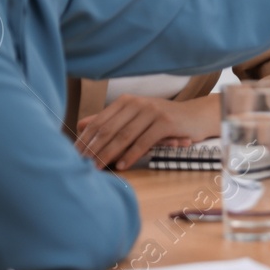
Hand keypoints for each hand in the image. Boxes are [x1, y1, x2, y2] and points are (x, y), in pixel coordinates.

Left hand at [75, 93, 219, 170]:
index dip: (85, 140)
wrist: (195, 117)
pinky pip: (143, 141)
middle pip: (108, 129)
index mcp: (125, 101)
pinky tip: (122, 166)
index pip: (99, 122)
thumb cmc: (162, 120)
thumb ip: (109, 120)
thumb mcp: (135, 117)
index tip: (74, 156)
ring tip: (97, 168)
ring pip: (124, 136)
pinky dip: (131, 155)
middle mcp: (137, 103)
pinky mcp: (165, 122)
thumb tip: (81, 125)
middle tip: (81, 166)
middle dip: (93, 149)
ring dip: (108, 154)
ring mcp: (152, 111)